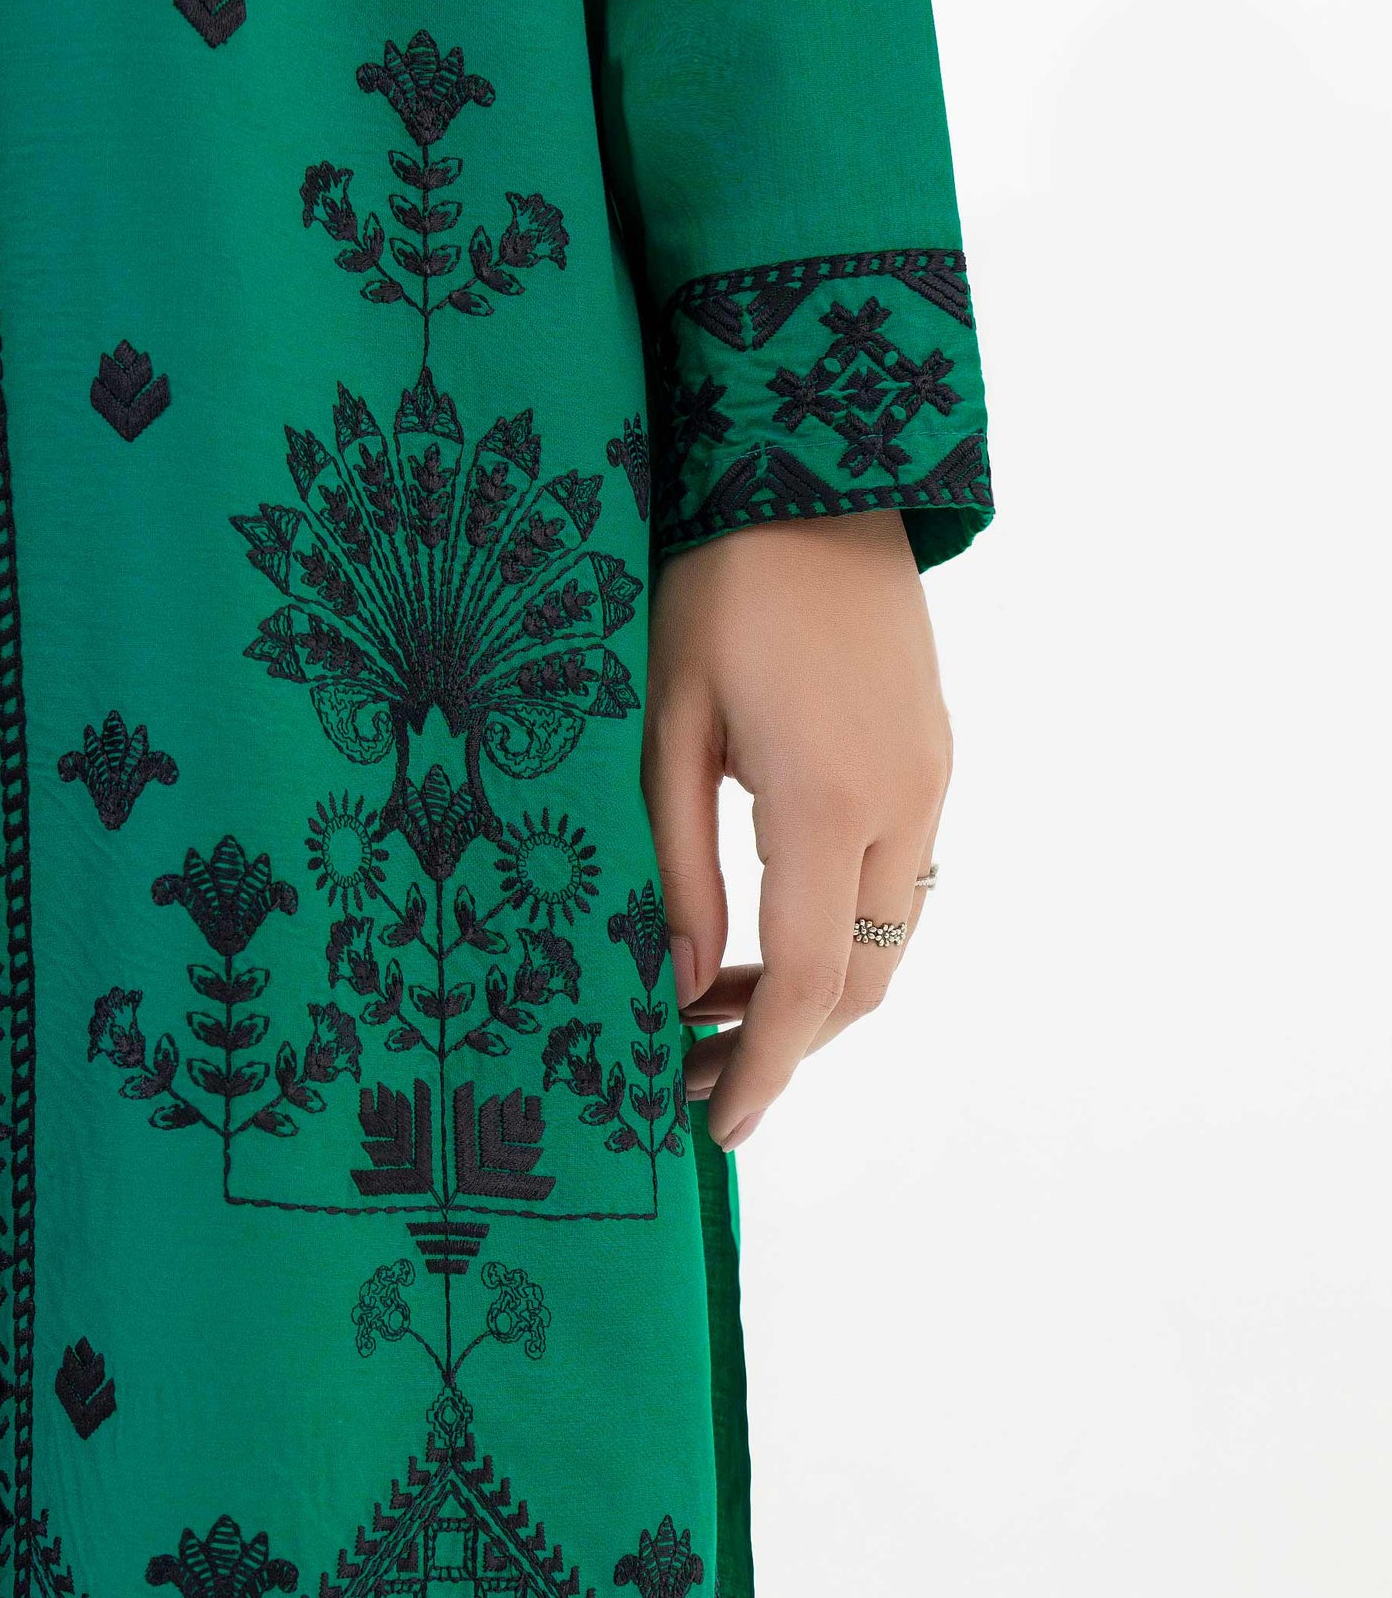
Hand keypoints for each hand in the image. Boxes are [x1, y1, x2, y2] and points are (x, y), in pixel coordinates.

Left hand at [643, 509, 951, 1149]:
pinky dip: (837, 934)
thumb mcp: (664, 723)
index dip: (761, 1069)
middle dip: (779, 1046)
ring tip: (705, 1006)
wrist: (816, 469)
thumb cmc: (714, 582)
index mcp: (826, 799)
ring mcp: (932, 782)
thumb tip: (681, 984)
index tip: (718, 1128)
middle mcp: (904, 804)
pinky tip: (761, 931)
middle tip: (683, 1071)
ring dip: (810, 993)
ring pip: (887, 941)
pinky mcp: (933, 759)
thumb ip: (676, 864)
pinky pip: (897, 885)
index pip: (808, 983)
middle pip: (862, 982)